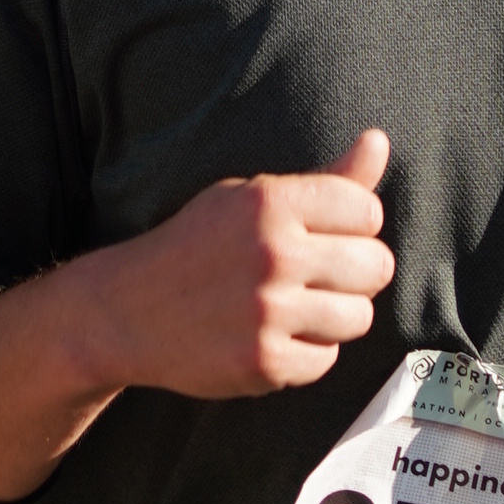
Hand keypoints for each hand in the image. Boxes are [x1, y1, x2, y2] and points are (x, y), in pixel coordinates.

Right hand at [89, 126, 395, 398]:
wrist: (123, 311)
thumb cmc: (196, 246)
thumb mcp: (248, 198)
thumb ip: (325, 179)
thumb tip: (379, 140)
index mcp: (270, 203)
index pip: (368, 212)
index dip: (352, 227)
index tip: (321, 236)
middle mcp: (272, 253)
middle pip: (376, 266)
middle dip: (354, 274)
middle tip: (313, 278)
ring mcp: (267, 312)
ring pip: (359, 317)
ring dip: (334, 317)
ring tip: (293, 309)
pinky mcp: (262, 362)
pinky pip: (327, 360)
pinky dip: (306, 354)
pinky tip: (271, 337)